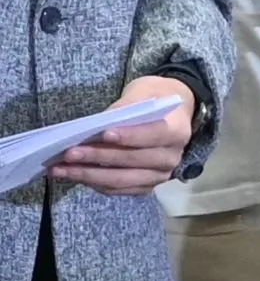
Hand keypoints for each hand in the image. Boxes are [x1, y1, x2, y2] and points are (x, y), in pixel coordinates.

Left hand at [50, 76, 194, 195]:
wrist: (171, 114)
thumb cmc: (156, 99)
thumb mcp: (144, 91)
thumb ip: (126, 106)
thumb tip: (100, 124)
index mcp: (177, 130)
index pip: (154, 135)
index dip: (129, 136)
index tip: (103, 134)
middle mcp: (172, 157)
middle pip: (133, 160)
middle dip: (98, 157)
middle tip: (69, 153)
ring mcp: (160, 175)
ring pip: (122, 179)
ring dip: (89, 175)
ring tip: (60, 169)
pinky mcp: (145, 186)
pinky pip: (117, 189)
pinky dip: (94, 183)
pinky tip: (73, 175)